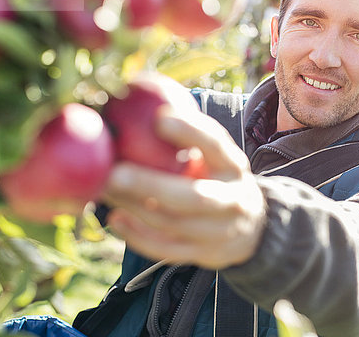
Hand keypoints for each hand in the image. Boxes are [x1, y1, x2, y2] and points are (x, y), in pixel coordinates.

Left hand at [103, 93, 265, 269]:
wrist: (253, 228)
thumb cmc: (219, 179)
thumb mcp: (216, 156)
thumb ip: (188, 136)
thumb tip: (137, 103)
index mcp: (234, 167)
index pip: (216, 145)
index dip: (190, 132)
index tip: (158, 118)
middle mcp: (232, 200)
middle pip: (193, 197)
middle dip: (151, 186)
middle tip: (113, 173)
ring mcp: (219, 232)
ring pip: (173, 224)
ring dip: (135, 208)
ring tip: (105, 191)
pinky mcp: (203, 255)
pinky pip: (166, 249)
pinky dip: (138, 236)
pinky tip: (115, 218)